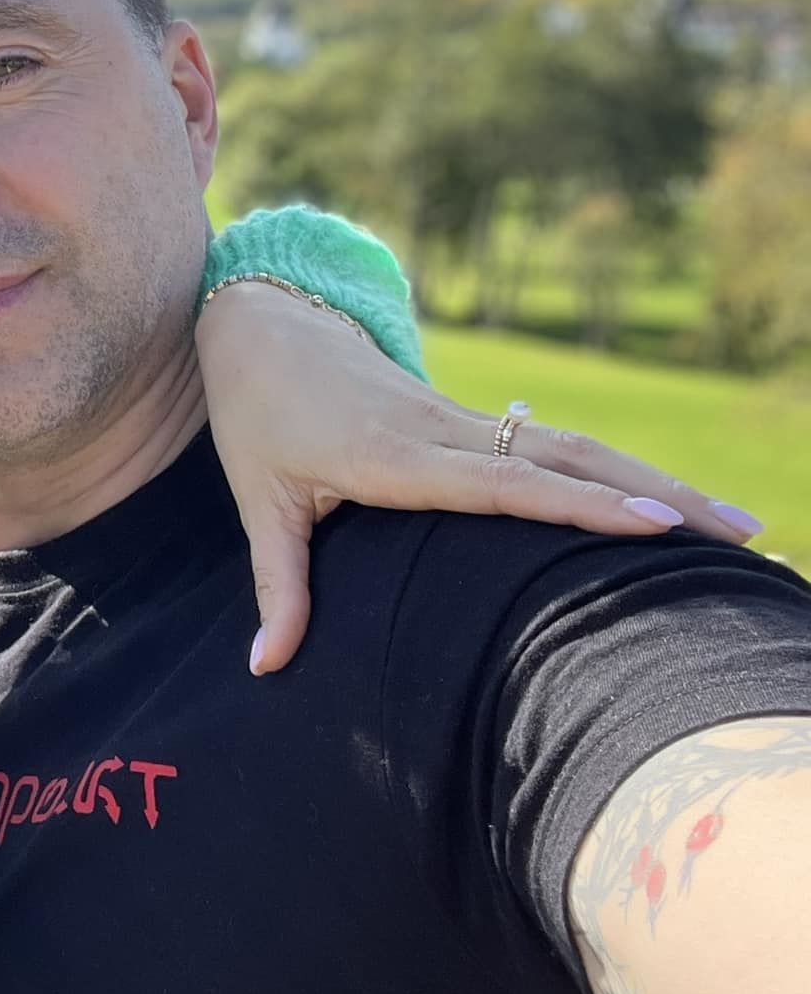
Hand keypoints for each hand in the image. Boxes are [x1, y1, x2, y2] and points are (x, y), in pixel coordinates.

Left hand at [196, 282, 764, 676]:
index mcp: (393, 454)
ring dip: (653, 477)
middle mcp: (442, 431)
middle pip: (564, 459)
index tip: (653, 520)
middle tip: (737, 532)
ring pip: (571, 446)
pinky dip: (615, 470)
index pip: (501, 482)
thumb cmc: (256, 417)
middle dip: (653, 492)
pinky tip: (671, 501)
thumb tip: (264, 669)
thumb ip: (276, 585)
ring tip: (736, 524)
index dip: (577, 503)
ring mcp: (462, 419)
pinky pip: (553, 445)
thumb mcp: (259, 498)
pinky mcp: (469, 418)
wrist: (263, 324)